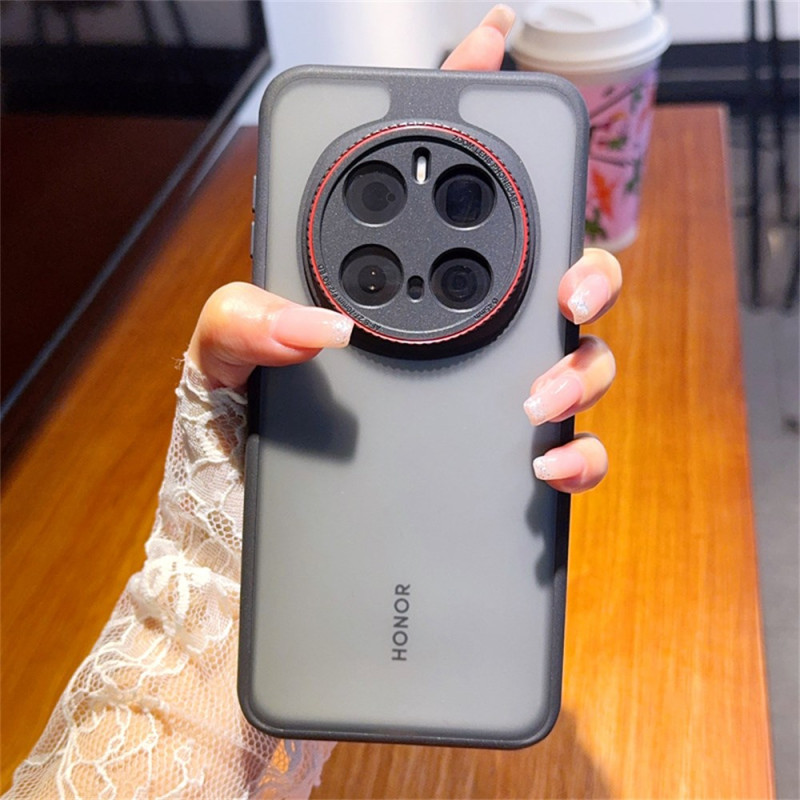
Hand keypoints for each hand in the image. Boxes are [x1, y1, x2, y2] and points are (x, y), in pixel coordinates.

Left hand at [187, 5, 620, 493]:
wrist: (249, 490)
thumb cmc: (243, 406)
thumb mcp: (226, 349)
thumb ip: (245, 320)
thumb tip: (317, 327)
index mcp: (389, 275)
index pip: (442, 188)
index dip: (469, 106)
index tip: (490, 44)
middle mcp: (449, 321)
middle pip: (546, 268)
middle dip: (581, 266)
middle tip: (567, 292)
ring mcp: (480, 380)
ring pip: (574, 352)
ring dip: (582, 365)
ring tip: (540, 394)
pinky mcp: (493, 445)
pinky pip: (562, 442)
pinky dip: (574, 450)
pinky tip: (545, 459)